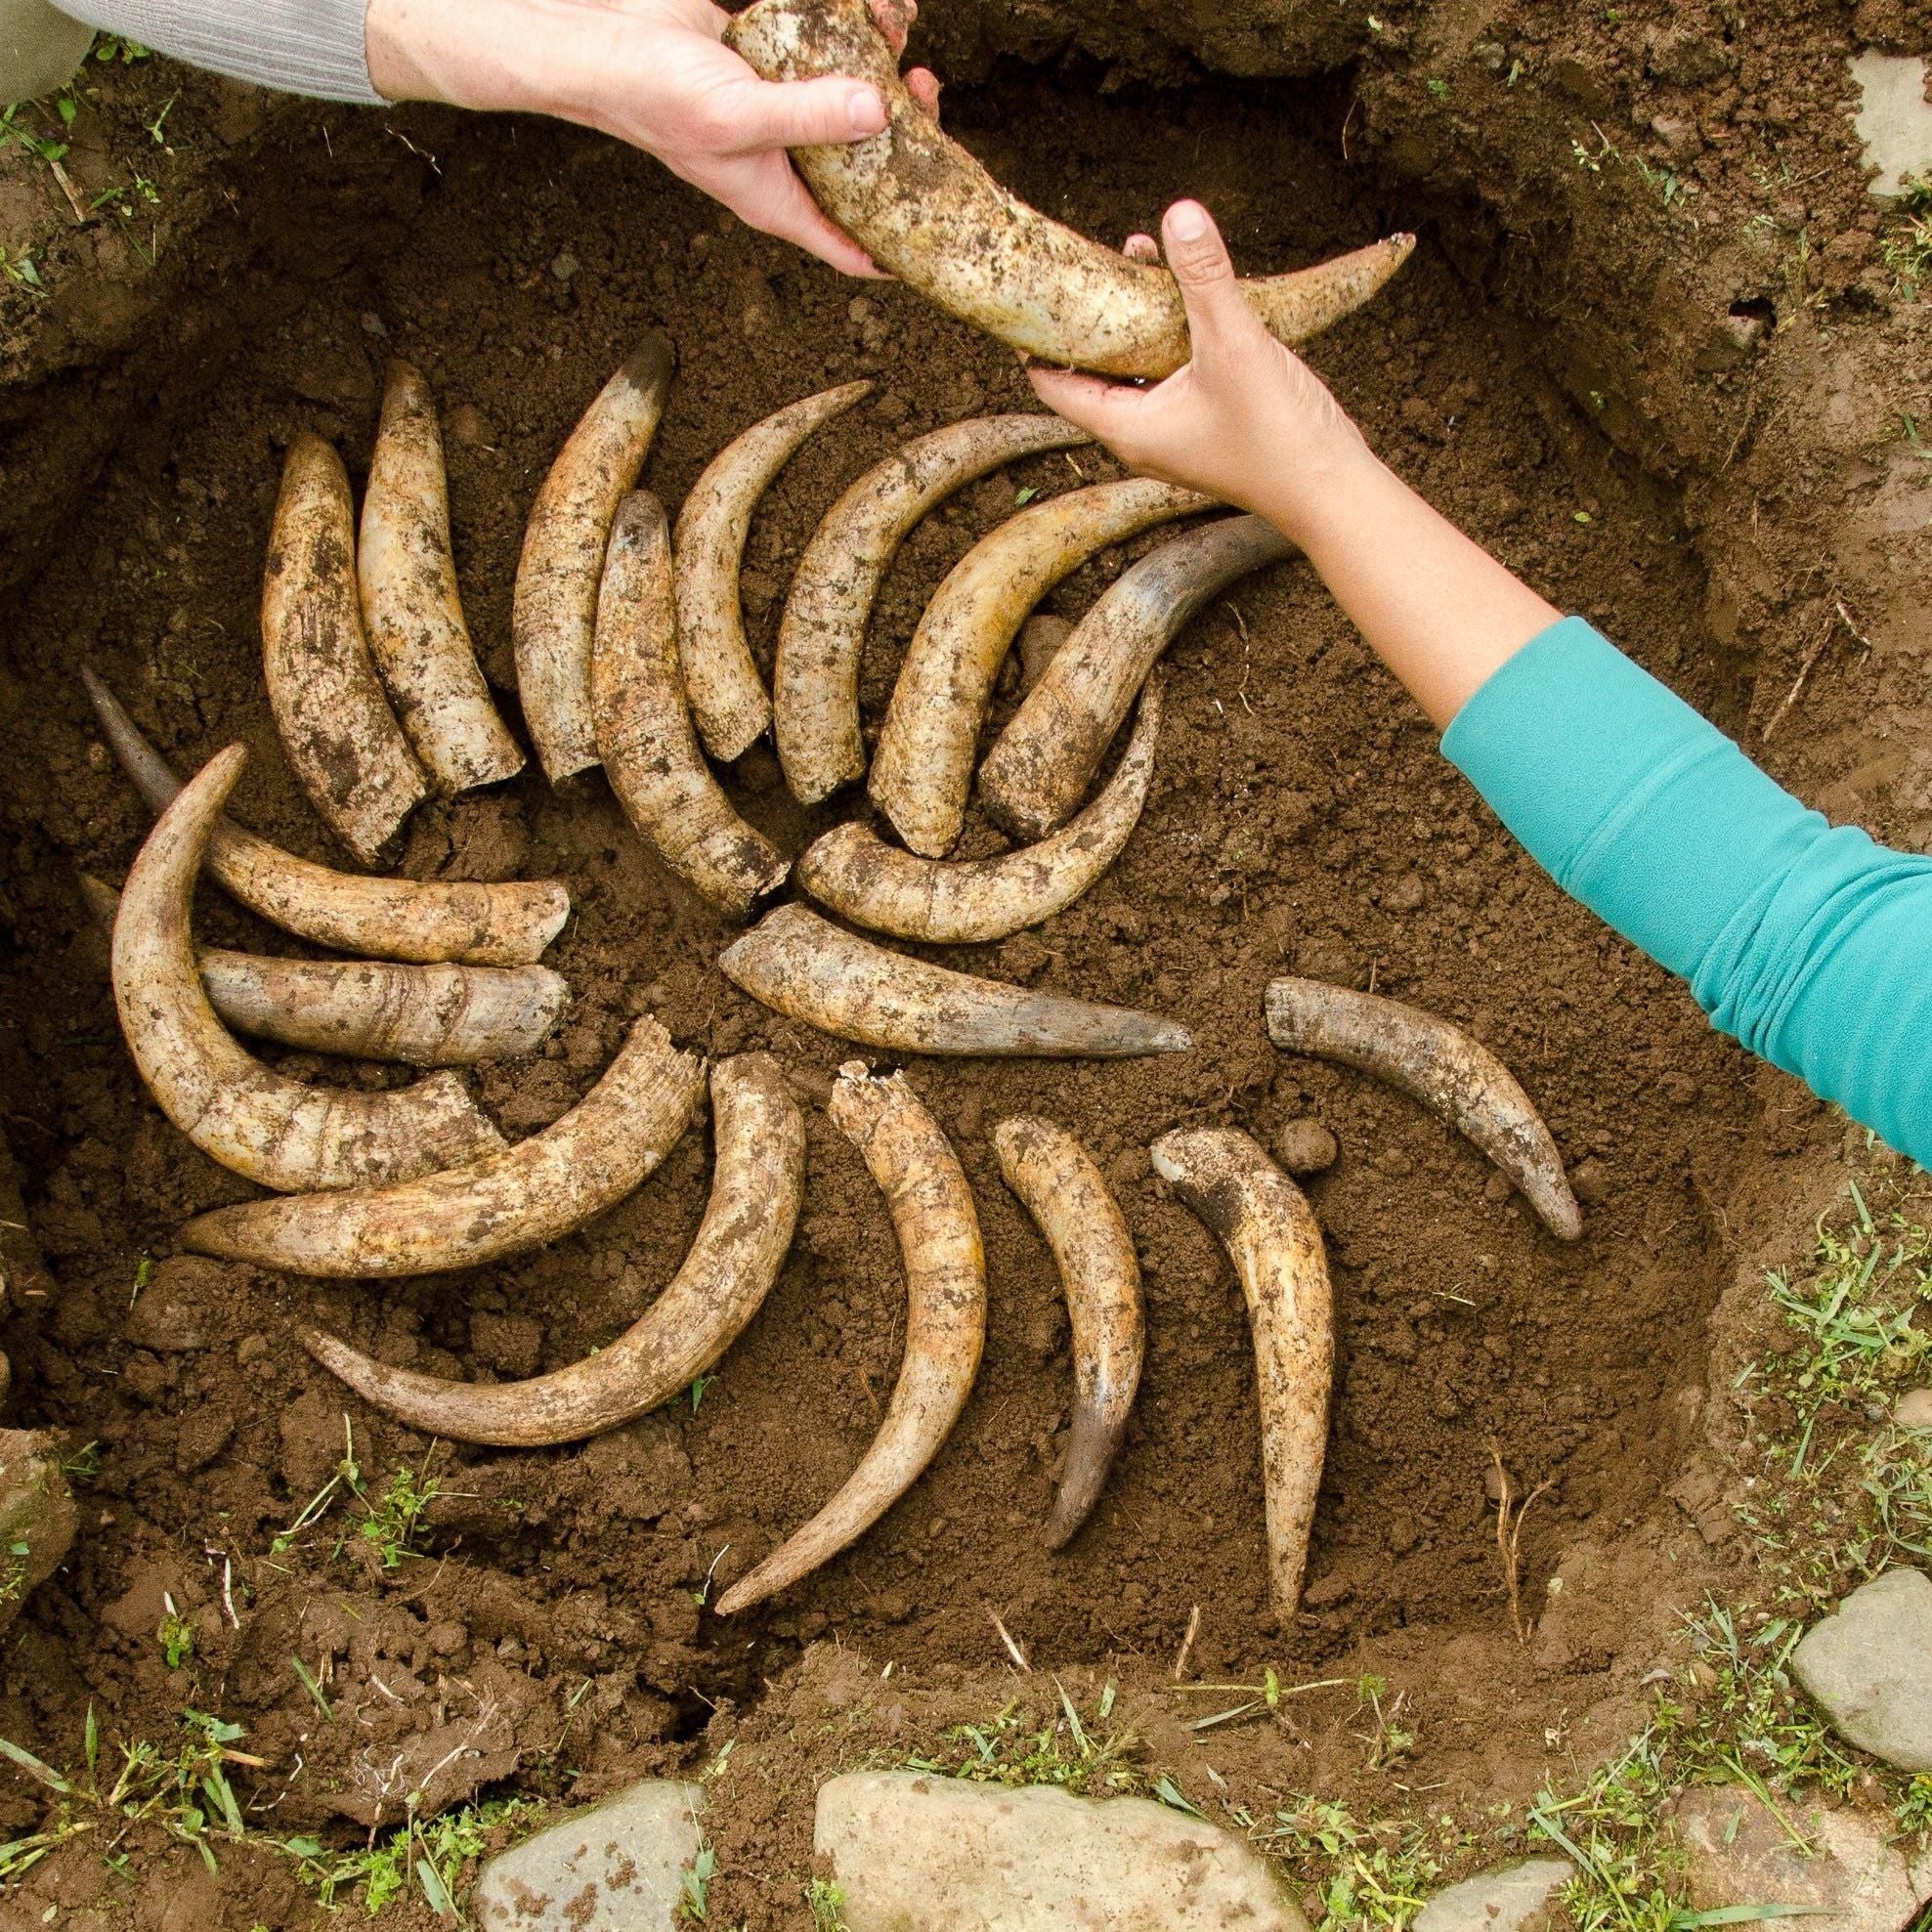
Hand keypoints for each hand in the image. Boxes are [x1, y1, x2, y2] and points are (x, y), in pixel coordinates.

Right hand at [366, 0, 940, 276]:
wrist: (598, 38)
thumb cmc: (652, 95)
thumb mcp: (737, 114)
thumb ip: (810, 116)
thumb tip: (880, 113)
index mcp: (780, 197)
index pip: (854, 247)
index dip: (903, 248)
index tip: (947, 230)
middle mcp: (786, 159)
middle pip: (867, 163)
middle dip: (906, 130)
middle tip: (924, 91)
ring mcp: (779, 106)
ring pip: (851, 95)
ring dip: (882, 62)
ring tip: (896, 27)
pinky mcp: (770, 58)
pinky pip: (825, 47)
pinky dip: (850, 25)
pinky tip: (869, 4)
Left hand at [1027, 200, 1371, 540]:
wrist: (1330, 486)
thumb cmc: (1277, 433)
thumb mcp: (1234, 343)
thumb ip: (1204, 277)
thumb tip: (1178, 213)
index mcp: (1126, 428)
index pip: (1053, 384)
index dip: (1037, 338)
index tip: (1033, 289)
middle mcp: (1140, 436)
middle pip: (1092, 370)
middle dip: (1091, 315)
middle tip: (1091, 259)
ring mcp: (1171, 433)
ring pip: (1134, 368)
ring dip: (1134, 319)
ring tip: (1141, 258)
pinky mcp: (1202, 424)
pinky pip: (1168, 373)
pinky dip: (1167, 335)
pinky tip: (1188, 296)